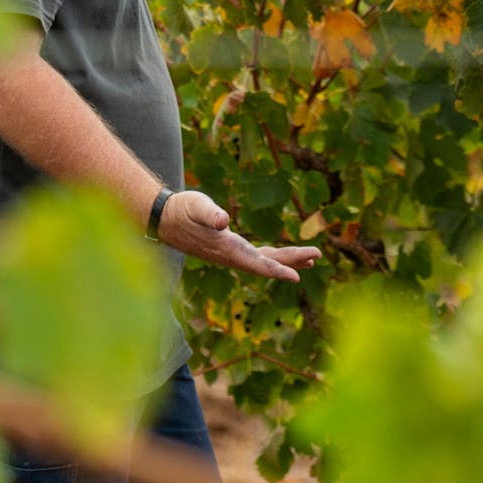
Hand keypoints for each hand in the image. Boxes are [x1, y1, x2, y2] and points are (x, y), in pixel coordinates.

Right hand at [158, 190, 320, 281]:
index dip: (276, 270)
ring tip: (312, 258)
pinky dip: (274, 258)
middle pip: (266, 263)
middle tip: (317, 255)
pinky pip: (258, 257)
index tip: (296, 276)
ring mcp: (231, 255)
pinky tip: (286, 256)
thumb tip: (223, 221)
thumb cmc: (182, 210)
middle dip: (292, 260)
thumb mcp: (196, 206)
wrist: (165, 219)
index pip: (256, 262)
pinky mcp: (231, 250)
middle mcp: (231, 256)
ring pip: (264, 261)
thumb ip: (209, 213)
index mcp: (226, 248)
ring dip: (287, 259)